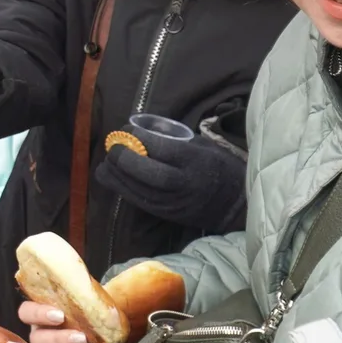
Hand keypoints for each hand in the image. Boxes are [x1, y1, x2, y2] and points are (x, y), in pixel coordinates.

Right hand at [18, 302, 122, 342]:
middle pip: (37, 340)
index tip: (59, 316)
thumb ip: (88, 301)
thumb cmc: (96, 310)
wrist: (110, 324)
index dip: (39, 314)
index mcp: (41, 316)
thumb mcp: (89, 300)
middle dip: (59, 339)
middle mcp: (42, 337)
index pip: (27, 313)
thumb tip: (109, 311)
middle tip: (81, 339)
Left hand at [93, 131, 245, 231]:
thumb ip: (173, 138)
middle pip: (146, 172)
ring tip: (107, 159)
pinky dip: (120, 186)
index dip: (138, 137)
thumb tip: (139, 130)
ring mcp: (172, 202)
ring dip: (115, 173)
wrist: (233, 205)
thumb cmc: (217, 167)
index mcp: (195, 161)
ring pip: (136, 189)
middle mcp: (183, 183)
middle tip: (113, 145)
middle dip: (123, 156)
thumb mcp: (202, 145)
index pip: (161, 148)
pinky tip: (112, 175)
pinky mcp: (164, 214)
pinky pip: (136, 200)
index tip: (127, 128)